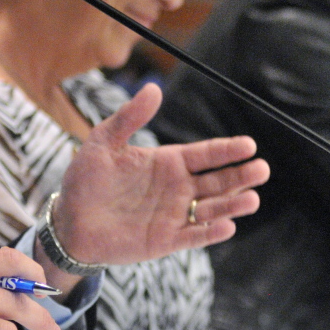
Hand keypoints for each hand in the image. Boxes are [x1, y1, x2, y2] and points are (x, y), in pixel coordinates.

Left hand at [50, 83, 269, 266]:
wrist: (68, 222)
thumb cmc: (85, 180)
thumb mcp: (103, 142)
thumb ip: (129, 117)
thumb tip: (153, 88)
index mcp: (167, 162)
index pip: (205, 154)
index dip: (227, 150)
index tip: (249, 145)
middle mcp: (176, 188)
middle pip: (217, 181)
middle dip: (241, 175)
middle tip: (262, 169)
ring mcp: (173, 215)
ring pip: (212, 209)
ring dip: (233, 204)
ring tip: (252, 198)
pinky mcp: (165, 240)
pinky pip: (193, 236)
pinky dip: (211, 232)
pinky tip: (227, 225)